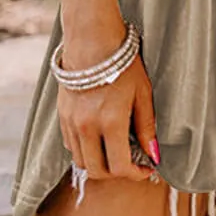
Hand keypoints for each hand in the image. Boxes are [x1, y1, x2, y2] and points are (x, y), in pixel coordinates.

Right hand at [57, 35, 159, 181]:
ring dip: (99, 163)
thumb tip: (153, 155)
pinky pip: (71, 145)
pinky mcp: (62, 116)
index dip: (135, 174)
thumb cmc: (123, 63)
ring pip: (81, 161)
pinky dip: (85, 149)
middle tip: (130, 163)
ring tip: (115, 150)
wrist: (92, 40)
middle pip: (97, 170)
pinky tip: (99, 137)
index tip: (146, 170)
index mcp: (111, 122)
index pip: (119, 167)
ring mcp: (71, 122)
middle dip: (116, 173)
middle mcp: (87, 127)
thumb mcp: (142, 93)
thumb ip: (146, 127)